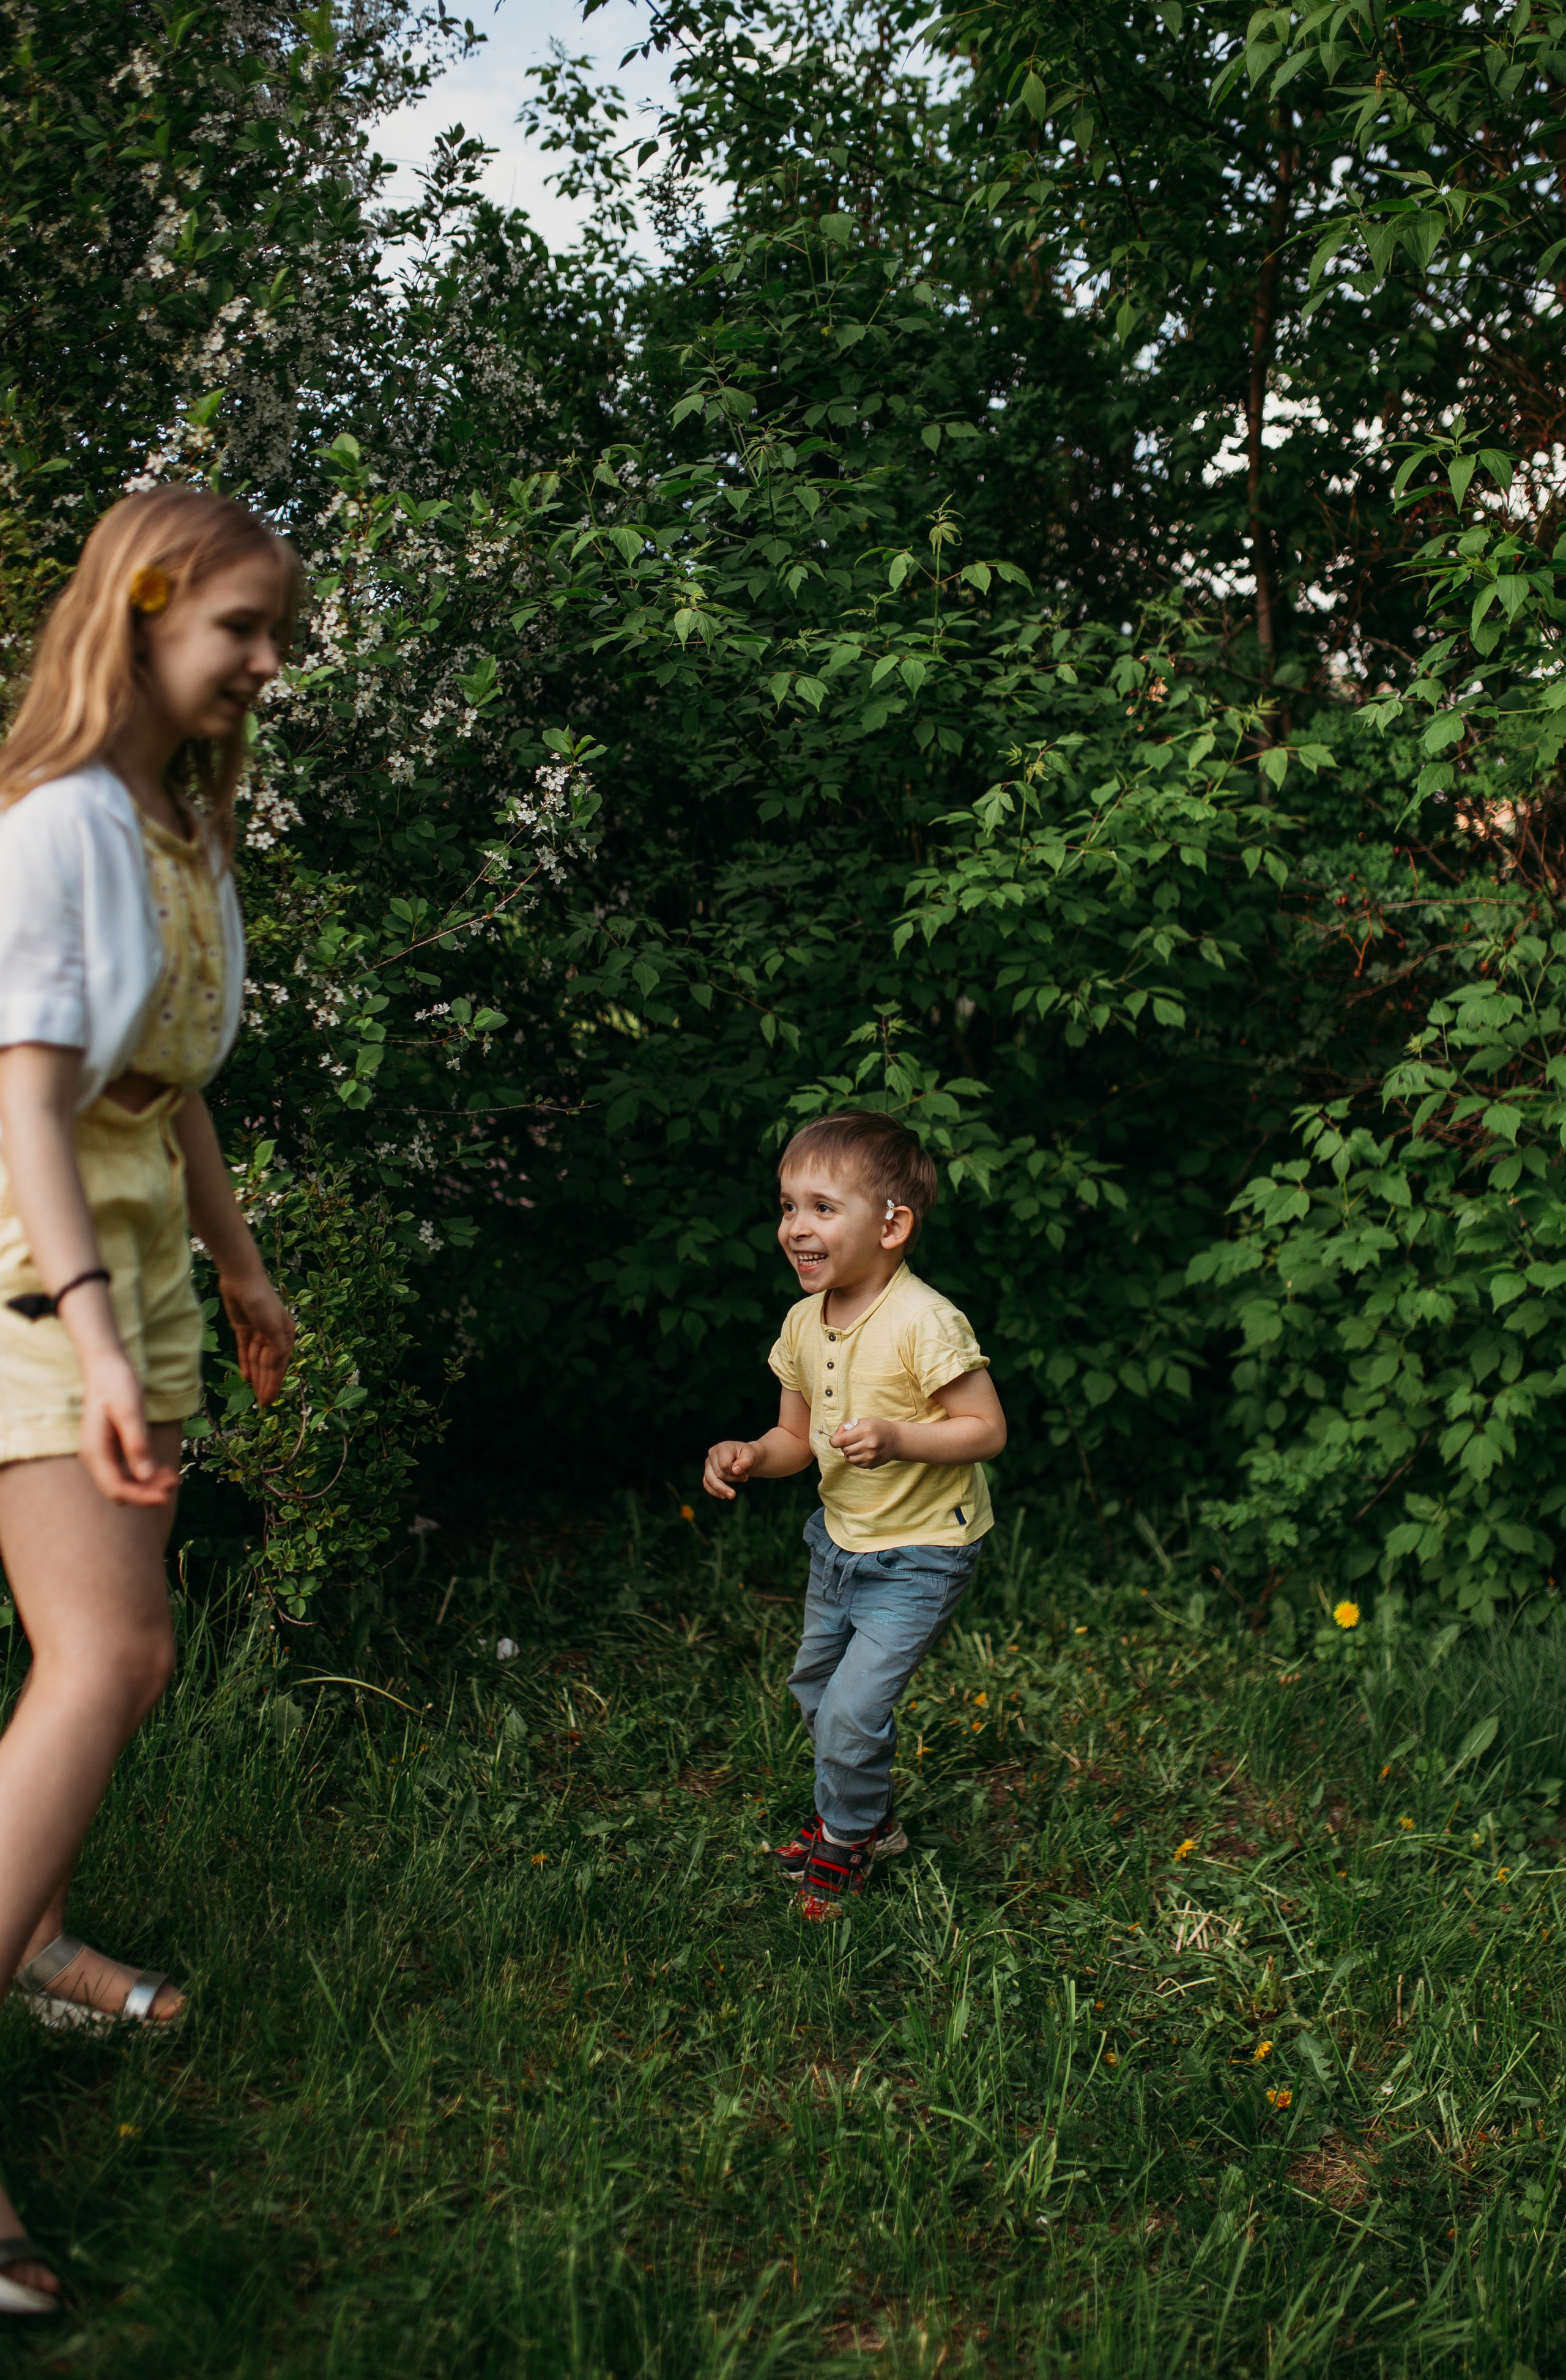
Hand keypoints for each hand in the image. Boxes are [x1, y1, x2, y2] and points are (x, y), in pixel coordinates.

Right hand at [78, 1351, 179, 1507]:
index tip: (167, 1495)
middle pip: (121, 1490)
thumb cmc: (117, 1384)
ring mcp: (104, 1455)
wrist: (107, 1366)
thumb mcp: (130, 1412)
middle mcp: (96, 1458)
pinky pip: (129, 1471)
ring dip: (149, 1485)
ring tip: (174, 1476)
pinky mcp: (113, 1449)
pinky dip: (146, 1474)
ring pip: (126, 1483)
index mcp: (95, 1451)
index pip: (116, 1488)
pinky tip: (164, 1469)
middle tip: (175, 1480)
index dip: (141, 1497)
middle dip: (147, 1492)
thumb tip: (145, 1476)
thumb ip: (136, 1443)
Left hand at [219, 1267, 295, 1406]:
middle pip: (268, 1365)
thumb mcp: (272, 1326)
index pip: (279, 1365)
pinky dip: (245, 1363)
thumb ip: (277, 1347)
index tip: (270, 1401)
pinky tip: (245, 1376)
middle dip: (266, 1384)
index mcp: (285, 1335)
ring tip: (255, 1395)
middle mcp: (273, 1335)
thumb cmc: (261, 1301)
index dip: (274, 1384)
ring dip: (256, 1377)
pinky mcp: (243, 1329)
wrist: (241, 1280)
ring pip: (257, 1360)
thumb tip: (280, 1366)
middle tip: (263, 1405)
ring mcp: (258, 1332)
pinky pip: (245, 1351)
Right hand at [703, 1438, 756, 1500]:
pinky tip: (724, 1496)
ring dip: (721, 1489)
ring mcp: (708, 1464)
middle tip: (745, 1478)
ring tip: (732, 1496)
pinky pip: (707, 1485)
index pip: (724, 1464)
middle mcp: (712, 1454)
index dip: (735, 1472)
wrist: (745, 1458)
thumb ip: (745, 1462)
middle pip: (719, 1473)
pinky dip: (714, 1492)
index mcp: (722, 1447)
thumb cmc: (747, 1456)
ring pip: (709, 1480)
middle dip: (733, 1479)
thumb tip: (735, 1471)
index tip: (745, 1474)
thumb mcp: (751, 1456)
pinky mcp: (708, 1473)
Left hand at [830, 1414, 903, 1468]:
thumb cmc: (878, 1428)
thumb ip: (847, 1426)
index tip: (833, 1440)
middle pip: (844, 1449)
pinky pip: (855, 1463)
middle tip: (850, 1440)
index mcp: (866, 1431)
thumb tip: (834, 1437)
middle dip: (843, 1445)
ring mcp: (871, 1456)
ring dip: (848, 1452)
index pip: (842, 1440)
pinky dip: (855, 1458)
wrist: (897, 1440)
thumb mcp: (864, 1421)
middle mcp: (869, 1445)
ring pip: (848, 1458)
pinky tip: (862, 1452)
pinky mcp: (872, 1464)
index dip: (834, 1441)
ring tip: (856, 1446)